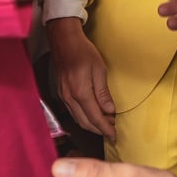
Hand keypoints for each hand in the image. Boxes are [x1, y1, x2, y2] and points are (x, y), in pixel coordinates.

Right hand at [46, 18, 115, 138]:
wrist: (64, 41)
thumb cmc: (83, 51)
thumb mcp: (99, 69)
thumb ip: (103, 93)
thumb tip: (110, 111)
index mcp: (80, 92)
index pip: (95, 118)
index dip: (106, 128)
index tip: (114, 135)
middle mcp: (69, 98)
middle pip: (85, 122)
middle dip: (99, 129)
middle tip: (112, 130)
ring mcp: (63, 97)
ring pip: (78, 119)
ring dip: (91, 125)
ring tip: (105, 123)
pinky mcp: (61, 94)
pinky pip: (73, 112)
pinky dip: (83, 118)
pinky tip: (92, 114)